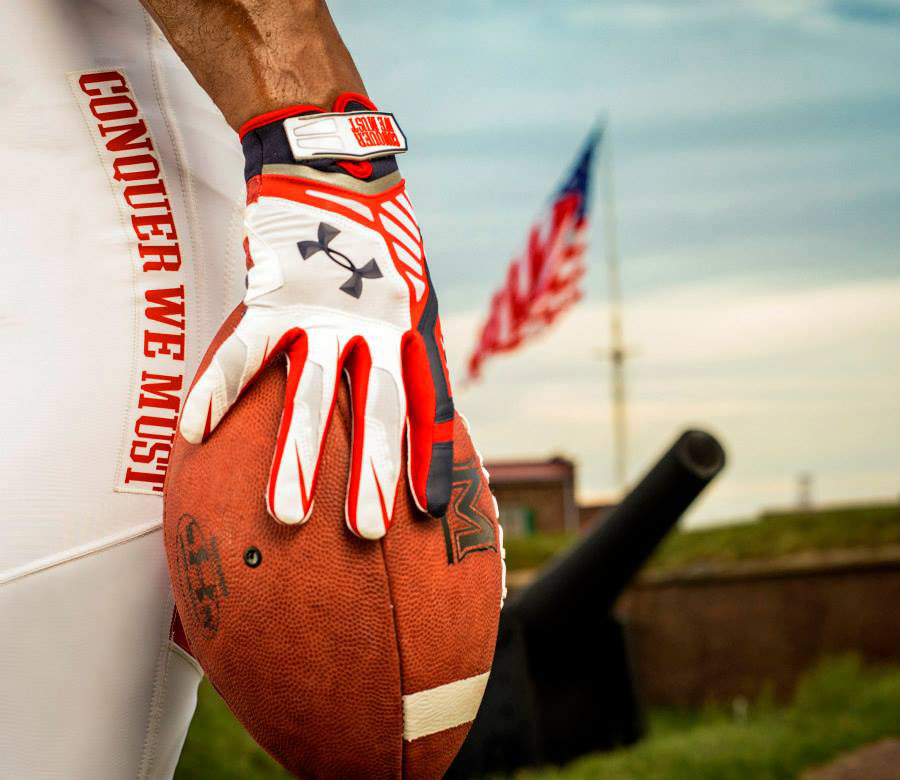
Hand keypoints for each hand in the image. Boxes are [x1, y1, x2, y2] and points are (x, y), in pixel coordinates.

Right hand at [179, 95, 452, 537]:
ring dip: (296, 454)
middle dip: (371, 471)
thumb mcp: (411, 290)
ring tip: (287, 513)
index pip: (428, 400)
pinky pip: (242, 351)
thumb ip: (412, 344)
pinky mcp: (274, 295)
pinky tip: (195, 434)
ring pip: (309, 392)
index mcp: (412, 327)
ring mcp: (323, 313)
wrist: (333, 167)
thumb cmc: (377, 241)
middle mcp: (374, 326)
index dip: (431, 454)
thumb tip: (415, 406)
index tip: (431, 511)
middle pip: (376, 406)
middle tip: (366, 531)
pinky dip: (218, 390)